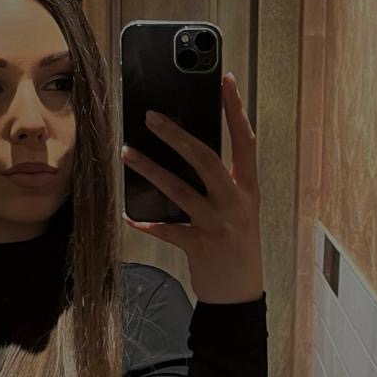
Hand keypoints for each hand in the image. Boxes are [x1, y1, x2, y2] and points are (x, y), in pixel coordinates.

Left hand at [121, 71, 262, 303]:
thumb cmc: (236, 247)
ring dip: (150, 170)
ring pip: (179, 190)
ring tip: (127, 153)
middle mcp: (236, 203)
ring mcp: (218, 225)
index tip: (226, 81)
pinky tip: (128, 215)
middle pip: (207, 159)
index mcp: (249, 189)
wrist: (240, 295)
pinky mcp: (200, 246)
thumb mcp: (239, 210)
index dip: (236, 110)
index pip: (245, 141)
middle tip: (151, 116)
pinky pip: (166, 230)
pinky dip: (145, 222)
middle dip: (177, 135)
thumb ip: (223, 183)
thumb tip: (189, 151)